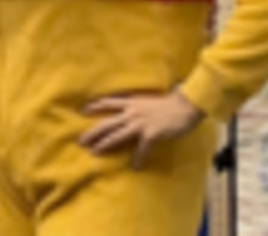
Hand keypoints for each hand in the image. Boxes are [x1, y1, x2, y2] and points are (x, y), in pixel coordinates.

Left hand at [79, 91, 205, 169]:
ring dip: (104, 145)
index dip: (94, 106)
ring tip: (94, 153)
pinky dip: (138, 159)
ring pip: (116, 135)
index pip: (108, 102)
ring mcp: (140, 124)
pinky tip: (136, 167)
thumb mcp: (151, 99)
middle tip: (80, 141)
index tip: (82, 111)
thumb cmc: (172, 101)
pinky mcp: (151, 134)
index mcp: (132, 102)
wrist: (187, 105)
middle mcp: (132, 112)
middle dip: (92, 132)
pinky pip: (141, 150)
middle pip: (106, 123)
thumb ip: (139, 104)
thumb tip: (132, 109)